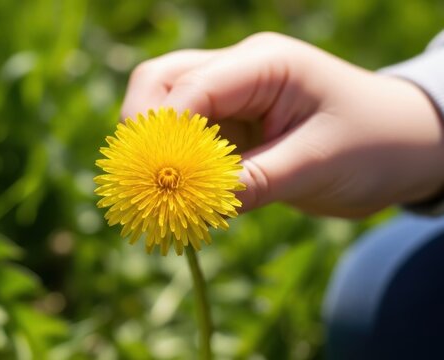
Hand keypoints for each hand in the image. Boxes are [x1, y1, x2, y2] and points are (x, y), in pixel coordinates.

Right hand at [121, 32, 443, 216]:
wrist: (405, 148)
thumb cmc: (376, 144)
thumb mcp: (318, 164)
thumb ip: (256, 181)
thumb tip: (194, 203)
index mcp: (265, 64)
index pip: (192, 86)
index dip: (163, 132)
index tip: (152, 178)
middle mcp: (240, 71)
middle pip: (162, 82)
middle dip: (144, 129)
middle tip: (141, 177)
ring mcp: (232, 96)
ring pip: (167, 107)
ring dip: (155, 147)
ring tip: (156, 189)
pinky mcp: (231, 124)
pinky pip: (187, 138)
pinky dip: (175, 163)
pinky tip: (178, 193)